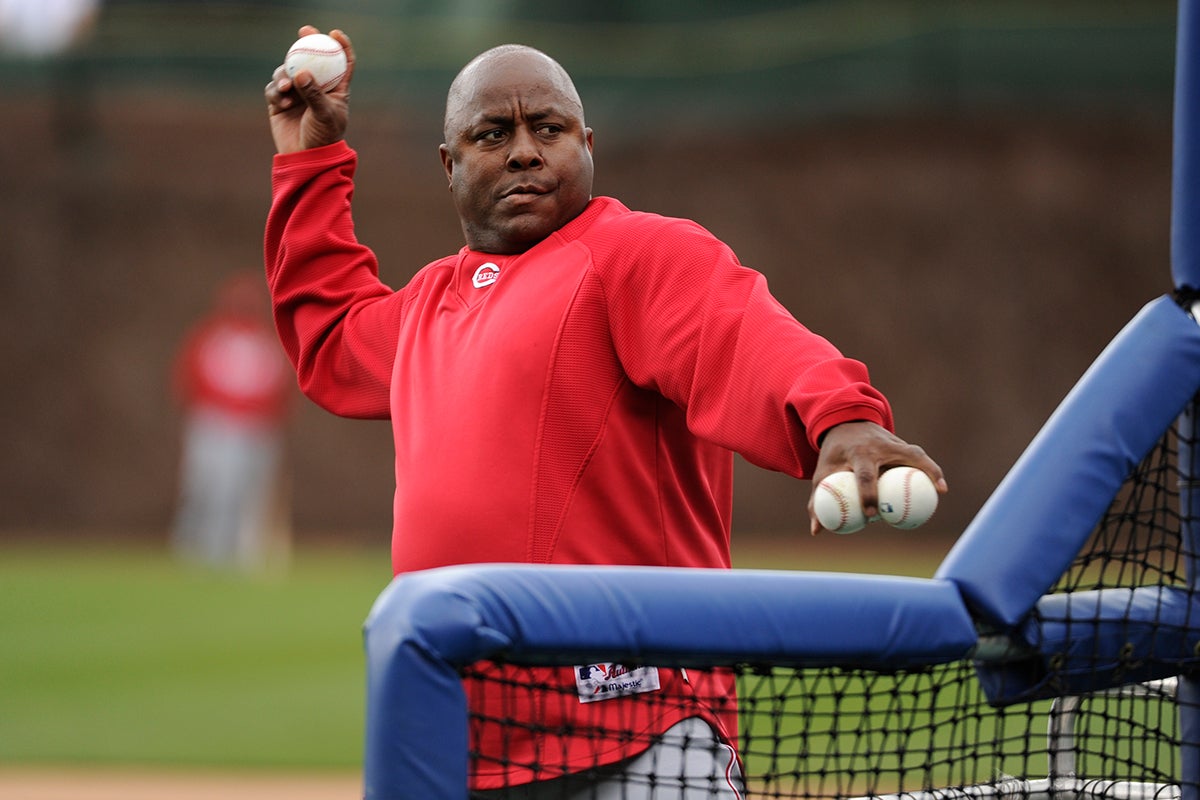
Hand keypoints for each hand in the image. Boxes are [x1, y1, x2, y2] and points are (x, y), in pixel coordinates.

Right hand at [265, 26, 354, 154]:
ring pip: (287, 71)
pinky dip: (276, 92)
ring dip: (284, 74)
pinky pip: (274, 88)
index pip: (341, 62)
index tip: (334, 34)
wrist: (305, 159)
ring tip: (286, 88)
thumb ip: (314, 94)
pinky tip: (282, 103)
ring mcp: (297, 93)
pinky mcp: (279, 102)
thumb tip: (301, 72)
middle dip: (306, 43)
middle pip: (311, 58)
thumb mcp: (324, 115)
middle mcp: (316, 87)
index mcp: (335, 88)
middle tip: (303, 32)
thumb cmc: (323, 138)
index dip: (340, 45)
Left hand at [807, 421, 947, 535]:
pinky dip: (931, 470)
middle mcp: (879, 445)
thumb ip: (818, 501)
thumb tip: (817, 531)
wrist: (845, 424)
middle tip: (918, 505)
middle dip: (908, 479)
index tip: (872, 514)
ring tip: (941, 491)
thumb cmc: (833, 456)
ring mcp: (894, 442)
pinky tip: (941, 488)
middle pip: (900, 459)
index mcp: (858, 453)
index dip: (869, 493)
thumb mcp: (822, 474)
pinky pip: (919, 458)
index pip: (865, 474)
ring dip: (931, 469)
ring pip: (915, 455)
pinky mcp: (903, 444)